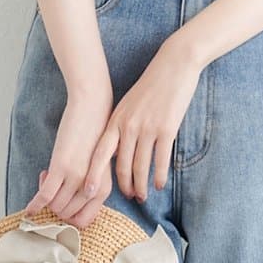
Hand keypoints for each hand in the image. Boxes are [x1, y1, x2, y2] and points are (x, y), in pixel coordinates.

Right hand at [21, 80, 112, 229]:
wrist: (92, 108)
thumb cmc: (95, 134)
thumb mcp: (99, 165)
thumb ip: (90, 184)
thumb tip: (72, 200)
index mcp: (104, 188)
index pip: (84, 220)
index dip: (69, 216)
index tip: (61, 202)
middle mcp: (92, 187)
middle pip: (66, 215)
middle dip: (55, 206)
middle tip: (51, 184)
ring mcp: (77, 178)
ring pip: (55, 207)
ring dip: (45, 198)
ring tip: (46, 176)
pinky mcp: (61, 167)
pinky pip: (45, 196)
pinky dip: (34, 204)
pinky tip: (29, 208)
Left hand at [53, 40, 201, 224]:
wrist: (173, 65)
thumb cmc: (152, 85)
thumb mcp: (129, 104)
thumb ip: (122, 125)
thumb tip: (117, 149)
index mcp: (116, 120)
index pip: (101, 153)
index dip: (94, 174)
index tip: (89, 192)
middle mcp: (129, 126)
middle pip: (122, 165)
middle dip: (125, 185)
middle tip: (129, 197)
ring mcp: (147, 128)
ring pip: (141, 166)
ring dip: (142, 185)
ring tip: (143, 196)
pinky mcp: (166, 129)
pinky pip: (161, 160)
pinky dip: (160, 176)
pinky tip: (160, 184)